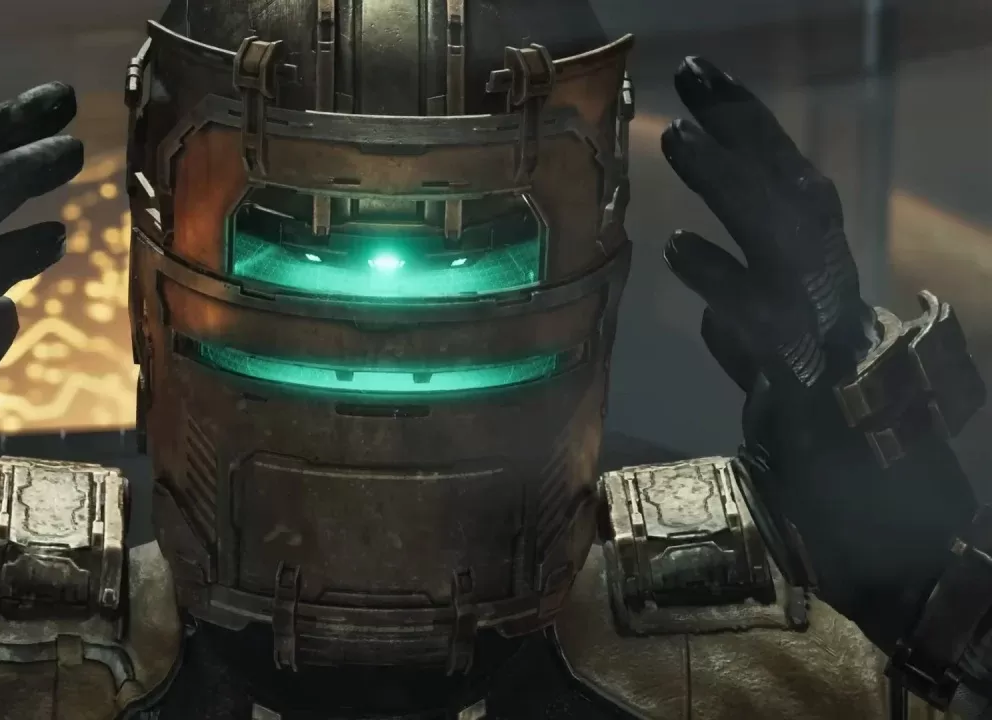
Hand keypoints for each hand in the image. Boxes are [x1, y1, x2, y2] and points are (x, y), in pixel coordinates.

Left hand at [660, 58, 975, 647]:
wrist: (906, 566)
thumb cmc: (847, 492)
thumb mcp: (789, 408)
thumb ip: (760, 356)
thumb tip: (724, 318)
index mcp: (827, 313)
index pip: (794, 211)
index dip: (754, 150)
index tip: (705, 99)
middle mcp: (839, 316)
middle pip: (799, 204)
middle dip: (748, 134)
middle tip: (693, 73)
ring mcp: (836, 351)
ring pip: (794, 247)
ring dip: (734, 188)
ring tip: (676, 135)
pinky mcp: (823, 399)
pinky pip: (776, 330)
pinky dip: (728, 285)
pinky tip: (677, 247)